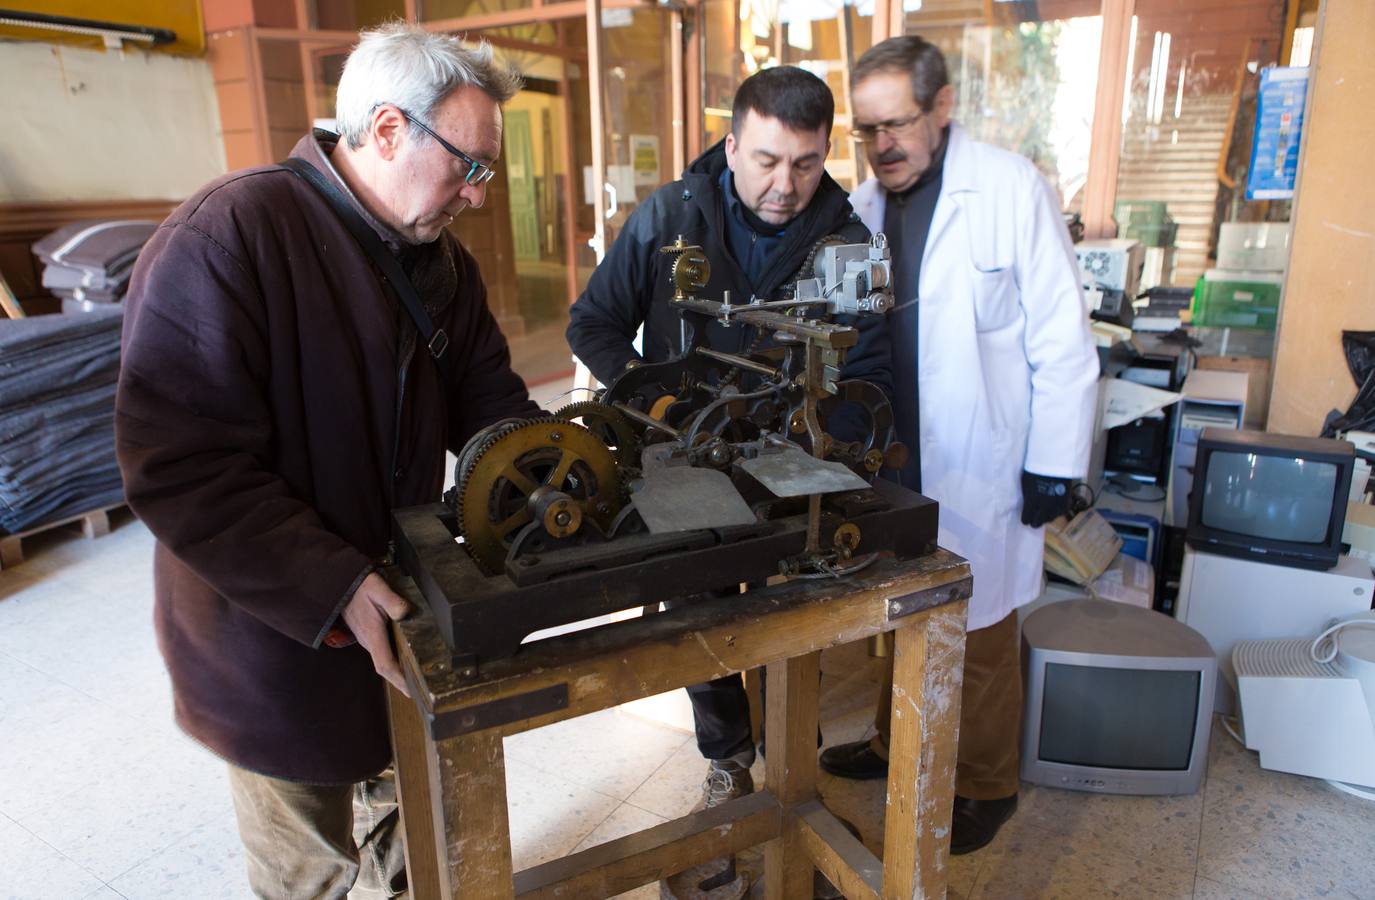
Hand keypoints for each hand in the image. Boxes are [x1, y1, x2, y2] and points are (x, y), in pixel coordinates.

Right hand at [341, 572, 411, 696]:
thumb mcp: (378, 588)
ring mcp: (367, 639)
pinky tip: (406, 662)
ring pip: (384, 661)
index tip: (411, 691)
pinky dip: (394, 662)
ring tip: (417, 681)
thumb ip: (392, 600)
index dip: (398, 680)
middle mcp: (368, 641)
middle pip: (386, 668)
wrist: (340, 584)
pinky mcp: (368, 635)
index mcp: (372, 634)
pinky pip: (382, 653)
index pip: (385, 664)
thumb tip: (405, 612)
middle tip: (420, 692)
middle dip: (401, 682)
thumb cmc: (360, 586)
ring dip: (398, 673)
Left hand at [1020, 470, 1072, 526]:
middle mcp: (1043, 509)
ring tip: (1046, 507)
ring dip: (1046, 515)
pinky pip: (1060, 513)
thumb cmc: (1036, 471)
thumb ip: (1027, 499)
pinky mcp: (1065, 505)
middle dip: (1035, 520)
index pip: (1026, 520)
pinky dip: (1057, 510)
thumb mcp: (1026, 486)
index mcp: (1030, 504)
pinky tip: (1055, 503)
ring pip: (1049, 519)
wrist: (1055, 464)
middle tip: (1035, 514)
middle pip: (1037, 524)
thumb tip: (1027, 507)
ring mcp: (1055, 508)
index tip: (1027, 515)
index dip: (1026, 518)